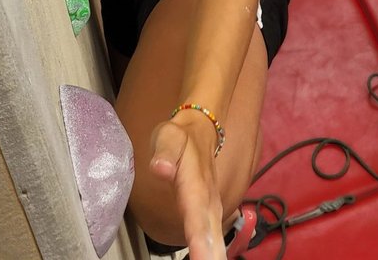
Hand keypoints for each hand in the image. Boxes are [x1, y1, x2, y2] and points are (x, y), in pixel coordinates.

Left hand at [149, 114, 225, 258]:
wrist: (200, 131)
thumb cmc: (180, 138)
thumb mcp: (169, 137)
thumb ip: (165, 152)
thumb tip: (161, 168)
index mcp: (196, 186)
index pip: (197, 217)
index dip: (200, 241)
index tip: (203, 259)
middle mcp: (208, 203)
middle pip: (211, 236)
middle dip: (212, 256)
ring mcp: (211, 211)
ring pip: (216, 241)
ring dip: (215, 257)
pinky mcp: (211, 217)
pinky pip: (214, 242)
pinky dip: (213, 255)